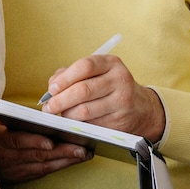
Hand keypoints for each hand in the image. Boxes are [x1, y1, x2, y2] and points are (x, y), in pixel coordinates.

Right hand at [0, 121, 91, 183]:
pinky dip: (57, 167)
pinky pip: (41, 173)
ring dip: (64, 161)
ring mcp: (13, 171)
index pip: (17, 140)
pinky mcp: (18, 178)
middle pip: (36, 156)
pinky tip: (71, 161)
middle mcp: (6, 159)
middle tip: (82, 148)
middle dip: (61, 152)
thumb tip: (39, 115)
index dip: (34, 141)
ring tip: (83, 154)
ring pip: (42, 167)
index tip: (51, 141)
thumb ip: (12, 120)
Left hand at [42, 54, 165, 140]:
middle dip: (60, 100)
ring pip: (85, 110)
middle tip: (48, 107)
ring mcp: (122, 101)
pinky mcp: (120, 121)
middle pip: (83, 90)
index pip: (84, 66)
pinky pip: (92, 124)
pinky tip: (74, 122)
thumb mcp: (95, 73)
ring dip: (67, 114)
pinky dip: (78, 124)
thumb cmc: (109, 87)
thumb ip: (70, 74)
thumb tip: (51, 87)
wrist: (140, 108)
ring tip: (60, 114)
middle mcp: (119, 80)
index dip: (64, 78)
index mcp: (111, 63)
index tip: (51, 89)